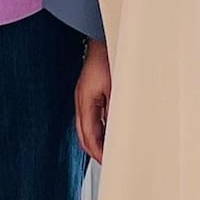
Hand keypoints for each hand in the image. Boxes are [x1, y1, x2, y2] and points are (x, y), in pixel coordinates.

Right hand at [74, 39, 111, 162]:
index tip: (109, 162)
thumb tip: (119, 132)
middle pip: (83, 135)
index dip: (99, 153)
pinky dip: (97, 129)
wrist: (104, 38)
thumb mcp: (117, 88)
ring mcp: (82, 96)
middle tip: (109, 161)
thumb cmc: (110, 57)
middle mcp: (80, 100)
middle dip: (95, 150)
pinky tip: (108, 131)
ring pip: (84, 127)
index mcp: (85, 101)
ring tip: (110, 150)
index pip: (89, 137)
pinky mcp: (87, 92)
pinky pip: (88, 117)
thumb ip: (115, 111)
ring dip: (96, 140)